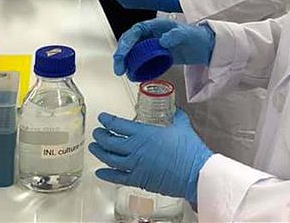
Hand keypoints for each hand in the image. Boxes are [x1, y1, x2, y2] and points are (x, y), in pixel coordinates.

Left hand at [90, 110, 212, 204]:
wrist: (194, 172)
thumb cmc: (189, 149)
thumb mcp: (181, 126)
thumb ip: (175, 116)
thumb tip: (174, 110)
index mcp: (144, 133)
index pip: (118, 125)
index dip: (107, 120)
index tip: (103, 118)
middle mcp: (135, 148)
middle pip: (110, 141)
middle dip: (100, 136)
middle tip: (96, 132)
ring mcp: (135, 165)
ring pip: (110, 158)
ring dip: (99, 152)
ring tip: (94, 148)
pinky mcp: (138, 179)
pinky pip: (117, 177)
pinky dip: (106, 174)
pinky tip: (100, 172)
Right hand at [113, 18, 215, 75]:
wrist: (205, 47)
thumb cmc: (196, 37)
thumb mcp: (186, 34)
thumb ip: (175, 35)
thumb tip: (162, 40)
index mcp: (155, 26)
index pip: (135, 31)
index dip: (126, 42)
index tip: (122, 53)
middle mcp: (151, 35)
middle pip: (130, 43)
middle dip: (122, 55)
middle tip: (119, 68)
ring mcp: (153, 46)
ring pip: (134, 53)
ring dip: (127, 63)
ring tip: (124, 73)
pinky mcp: (156, 57)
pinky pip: (142, 62)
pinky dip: (136, 68)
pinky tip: (134, 75)